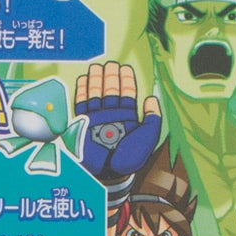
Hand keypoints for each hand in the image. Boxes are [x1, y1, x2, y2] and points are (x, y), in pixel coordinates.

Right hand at [75, 61, 161, 187]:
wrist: (111, 172)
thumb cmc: (130, 158)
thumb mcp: (148, 137)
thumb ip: (153, 118)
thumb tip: (152, 99)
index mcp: (128, 116)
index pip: (127, 93)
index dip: (126, 79)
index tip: (125, 67)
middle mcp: (112, 115)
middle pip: (111, 90)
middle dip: (110, 76)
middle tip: (110, 63)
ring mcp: (97, 118)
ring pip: (96, 94)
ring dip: (96, 80)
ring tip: (96, 67)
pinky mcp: (85, 123)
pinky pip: (82, 104)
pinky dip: (82, 92)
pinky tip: (83, 80)